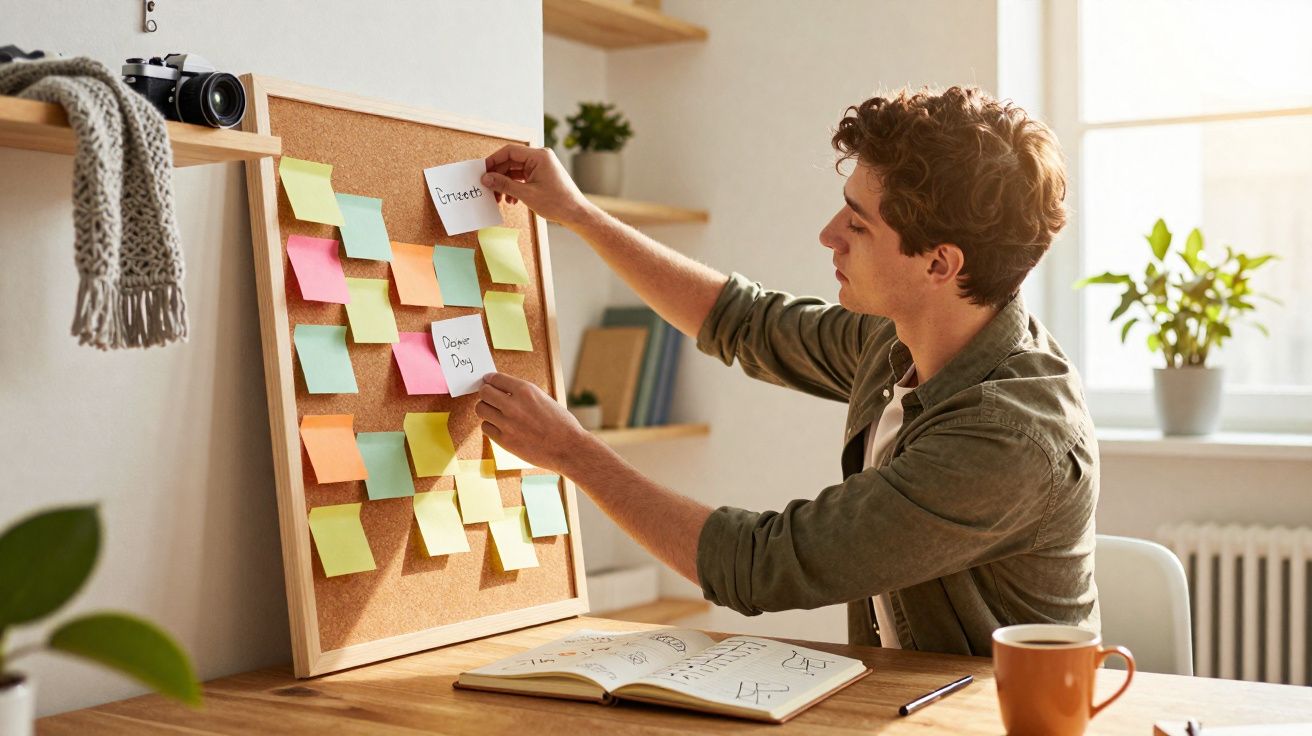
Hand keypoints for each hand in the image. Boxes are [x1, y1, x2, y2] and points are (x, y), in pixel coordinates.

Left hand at [475, 372, 590, 472]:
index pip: (496, 378)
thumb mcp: (544, 398)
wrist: (568, 447)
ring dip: (486, 409)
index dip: (489, 380)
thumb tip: (504, 390)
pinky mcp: (505, 440)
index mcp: (526, 391)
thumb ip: (523, 394)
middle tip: (489, 397)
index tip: (487, 381)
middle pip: (484, 392)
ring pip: (481, 409)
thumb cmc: (561, 424)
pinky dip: (490, 425)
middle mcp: (514, 405)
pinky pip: (485, 427)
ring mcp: (507, 423)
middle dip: (485, 393)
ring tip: (494, 412)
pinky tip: (499, 426)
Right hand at [482, 144, 595, 225]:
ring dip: (506, 184)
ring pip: (515, 171)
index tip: (483, 172)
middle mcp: (540, 157)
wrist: (576, 213)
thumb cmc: (558, 203)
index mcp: (539, 156)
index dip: (493, 160)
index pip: (509, 151)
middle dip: (498, 176)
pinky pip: (522, 177)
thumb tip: (486, 179)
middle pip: (511, 161)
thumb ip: (504, 185)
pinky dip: (514, 187)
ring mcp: (541, 166)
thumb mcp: (527, 194)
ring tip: (500, 199)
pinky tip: (511, 200)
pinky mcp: (541, 175)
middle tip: (489, 189)